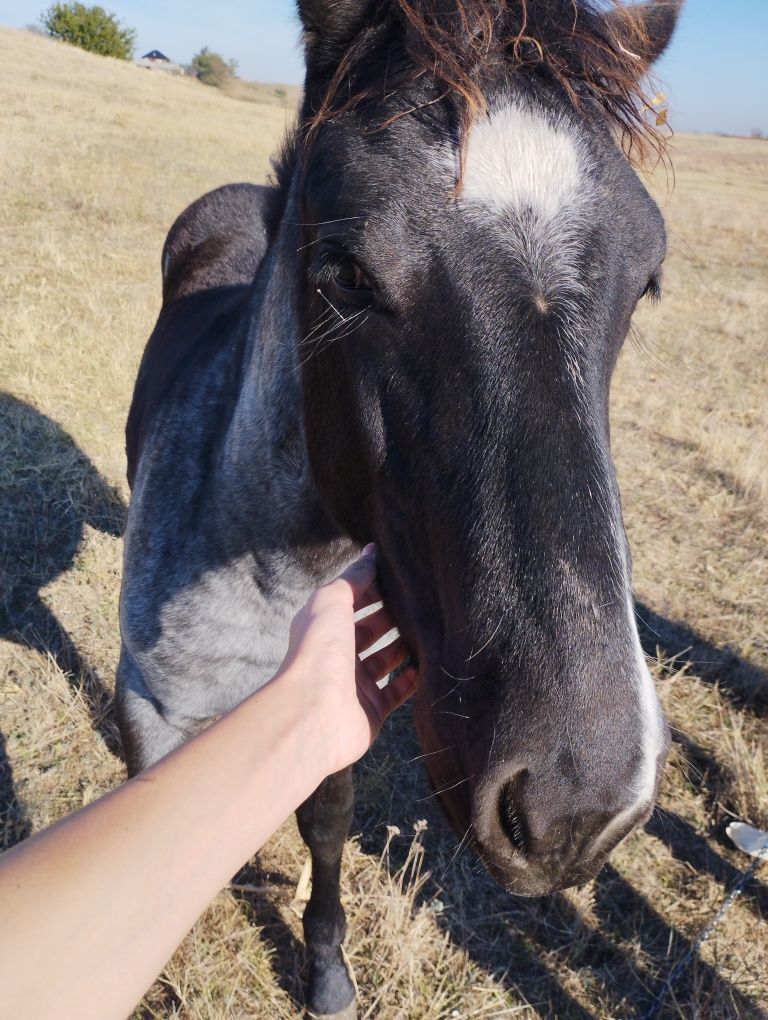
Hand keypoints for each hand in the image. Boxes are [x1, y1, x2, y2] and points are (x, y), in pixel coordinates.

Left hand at [278, 545, 417, 774]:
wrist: (314, 712)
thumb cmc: (320, 650)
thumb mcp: (332, 600)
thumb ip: (354, 577)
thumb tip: (371, 551)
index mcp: (324, 626)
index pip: (352, 601)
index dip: (374, 588)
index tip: (402, 577)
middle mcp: (338, 653)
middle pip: (371, 630)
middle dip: (394, 616)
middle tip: (424, 603)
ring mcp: (355, 683)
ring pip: (386, 659)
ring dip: (406, 646)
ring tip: (432, 629)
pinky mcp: (372, 710)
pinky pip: (397, 691)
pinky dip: (413, 680)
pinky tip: (429, 664)